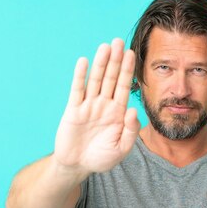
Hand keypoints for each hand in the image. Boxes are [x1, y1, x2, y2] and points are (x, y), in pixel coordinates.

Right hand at [54, 38, 139, 173]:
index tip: (132, 54)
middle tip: (119, 41)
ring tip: (105, 46)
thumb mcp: (121, 148)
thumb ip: (130, 130)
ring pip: (95, 80)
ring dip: (100, 63)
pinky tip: (84, 62)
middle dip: (115, 60)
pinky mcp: (73, 110)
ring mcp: (88, 106)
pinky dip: (80, 76)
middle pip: (110, 78)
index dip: (127, 71)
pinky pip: (77, 90)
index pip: (123, 87)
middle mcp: (103, 105)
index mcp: (117, 112)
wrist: (78, 166)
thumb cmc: (101, 158)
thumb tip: (133, 109)